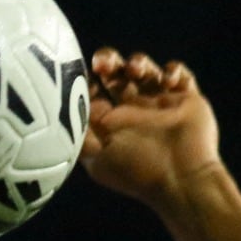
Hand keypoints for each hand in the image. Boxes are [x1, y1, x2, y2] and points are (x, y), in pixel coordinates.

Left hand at [79, 48, 221, 206]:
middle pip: (116, 72)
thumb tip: (54, 118)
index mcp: (110, 122)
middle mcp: (132, 110)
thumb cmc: (136, 170)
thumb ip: (77, 134)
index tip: (81, 73)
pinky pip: (180, 73)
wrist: (181, 179)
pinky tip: (167, 81)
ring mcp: (159, 103)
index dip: (86, 77)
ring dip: (139, 62)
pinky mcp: (186, 99)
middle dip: (109, 61)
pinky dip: (173, 70)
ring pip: (145, 68)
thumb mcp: (95, 156)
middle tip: (104, 63)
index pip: (93, 90)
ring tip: (136, 70)